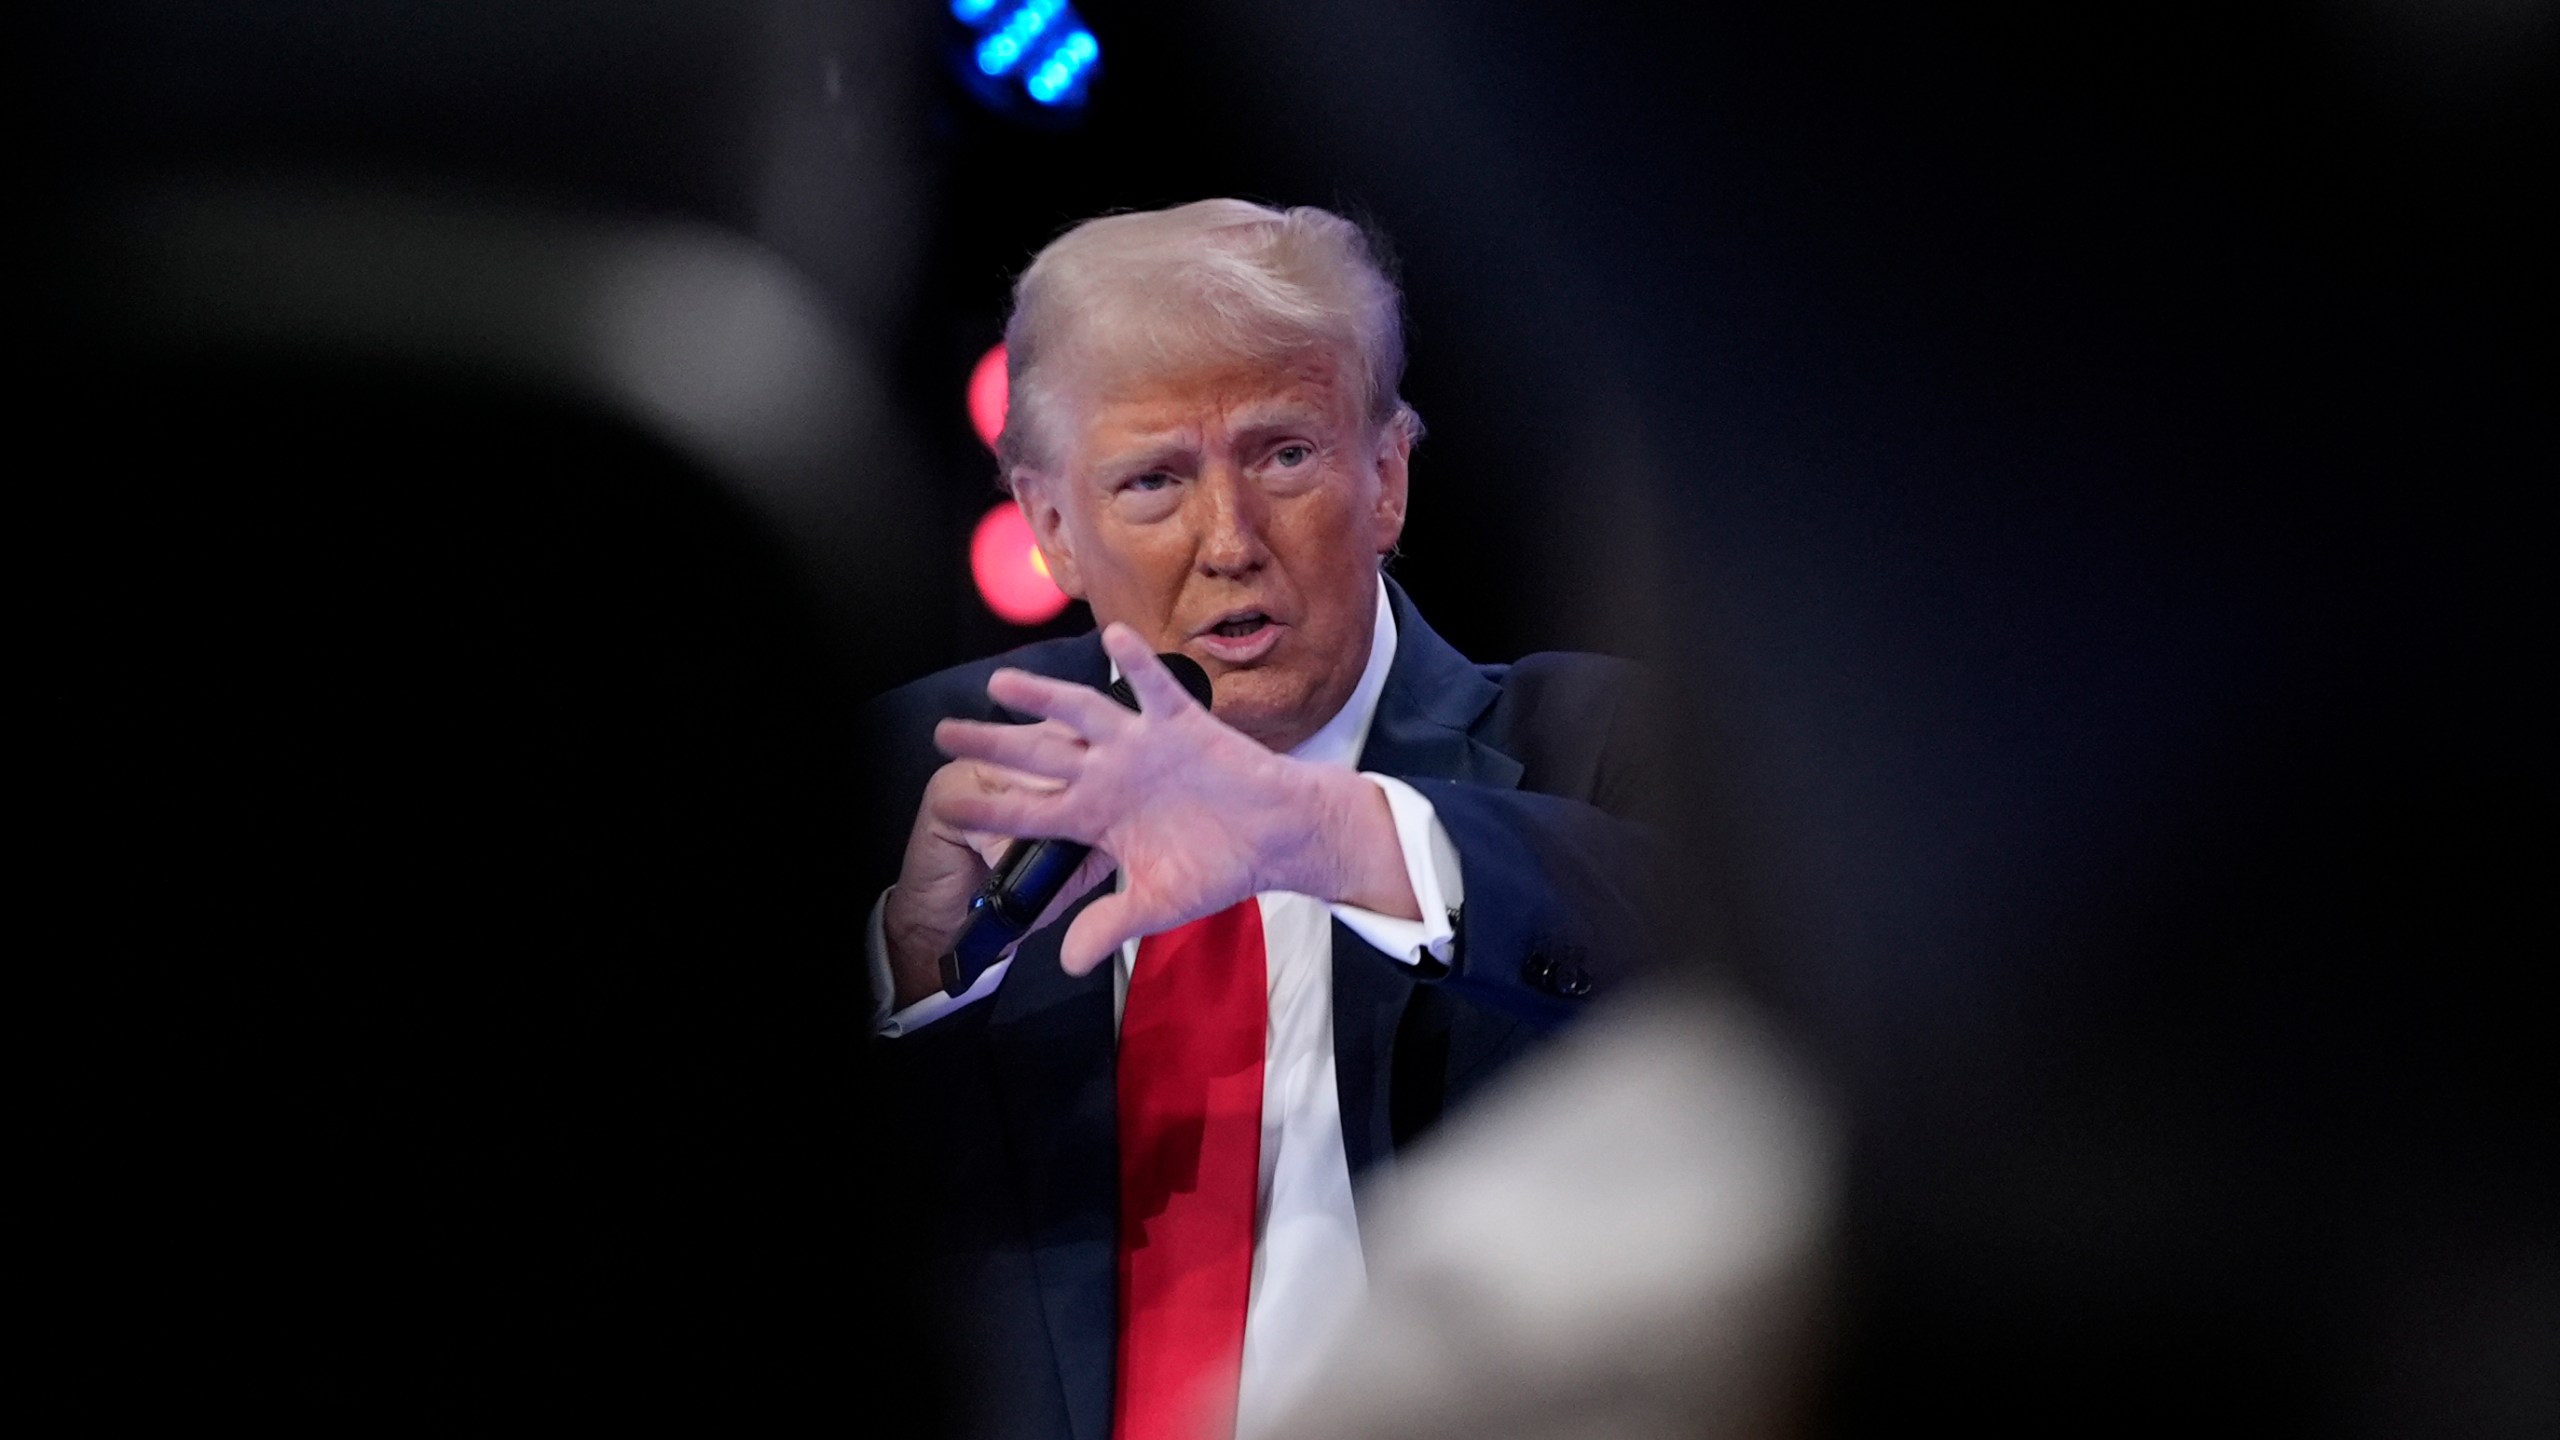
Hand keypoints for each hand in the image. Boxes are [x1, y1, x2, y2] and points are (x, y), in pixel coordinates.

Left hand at [933, 624, 1418, 975]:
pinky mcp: (1182, 726)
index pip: (1031, 812)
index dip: (990, 810)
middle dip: (992, 745)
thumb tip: (1068, 965)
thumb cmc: (1219, 865)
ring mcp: (1141, 747)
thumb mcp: (1156, 905)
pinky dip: (1138, 663)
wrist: (1276, 838)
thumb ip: (1109, 926)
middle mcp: (1109, 774)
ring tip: (1002, 682)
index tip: (945, 806)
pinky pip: (1155, 689)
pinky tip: (1113, 637)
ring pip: (1082, 712)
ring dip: (1043, 697)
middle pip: (1038, 756)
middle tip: (943, 733)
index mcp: (1097, 816)